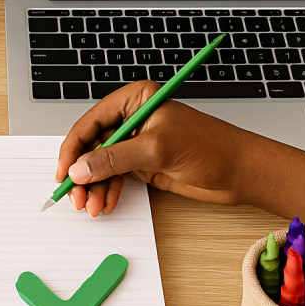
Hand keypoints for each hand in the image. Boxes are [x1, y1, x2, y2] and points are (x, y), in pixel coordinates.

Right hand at [55, 81, 258, 215]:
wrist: (240, 172)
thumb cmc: (211, 147)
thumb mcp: (157, 150)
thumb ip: (115, 159)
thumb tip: (80, 168)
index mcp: (135, 99)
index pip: (91, 121)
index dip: (73, 147)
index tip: (63, 171)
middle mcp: (132, 118)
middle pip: (92, 144)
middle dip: (82, 171)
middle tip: (76, 195)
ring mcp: (136, 141)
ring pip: (101, 164)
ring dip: (94, 186)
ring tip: (92, 206)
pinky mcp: (143, 162)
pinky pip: (114, 176)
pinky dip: (107, 190)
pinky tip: (105, 203)